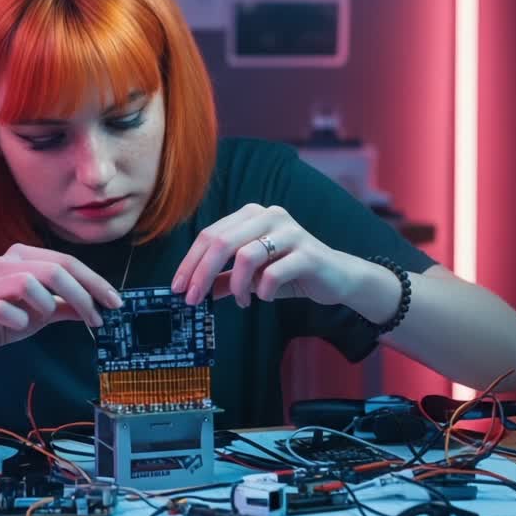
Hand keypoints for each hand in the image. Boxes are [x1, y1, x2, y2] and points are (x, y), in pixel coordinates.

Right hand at [0, 243, 123, 367]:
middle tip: (96, 319)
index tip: (115, 302)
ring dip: (46, 305)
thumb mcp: (42, 313)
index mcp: (23, 257)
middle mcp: (6, 262)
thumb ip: (67, 306)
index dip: (94, 282)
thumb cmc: (4, 320)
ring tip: (42, 318)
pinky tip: (18, 326)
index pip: (67, 262)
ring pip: (30, 282)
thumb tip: (100, 308)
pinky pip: (7, 309)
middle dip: (82, 295)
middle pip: (55, 270)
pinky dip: (20, 320)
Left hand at [171, 203, 359, 307]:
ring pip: (246, 255)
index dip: (190, 262)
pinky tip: (263, 298)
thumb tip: (192, 290)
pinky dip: (261, 290)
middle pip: (221, 241)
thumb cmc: (290, 273)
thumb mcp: (250, 276)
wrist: (337, 277)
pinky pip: (273, 273)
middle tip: (193, 299)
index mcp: (251, 215)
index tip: (178, 288)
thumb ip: (223, 279)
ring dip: (236, 285)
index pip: (210, 234)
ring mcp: (290, 232)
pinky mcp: (307, 253)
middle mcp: (269, 216)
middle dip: (202, 273)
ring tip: (241, 300)